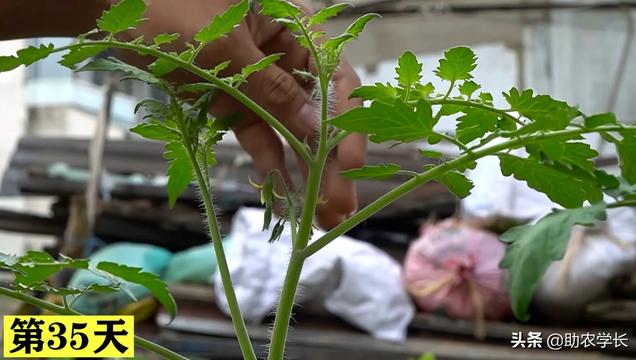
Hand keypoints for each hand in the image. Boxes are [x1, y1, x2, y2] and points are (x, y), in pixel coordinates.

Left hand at [126, 0, 365, 228]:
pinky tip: (285, 196)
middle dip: (330, 162)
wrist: (108, 8)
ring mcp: (258, 81)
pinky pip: (257, 135)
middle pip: (318, 112)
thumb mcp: (226, 52)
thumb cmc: (170, 8)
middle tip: (339, 207)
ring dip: (305, 172)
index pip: (336, 81)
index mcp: (294, 27)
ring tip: (321, 214)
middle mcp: (284, 55)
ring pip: (290, 130)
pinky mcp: (233, 101)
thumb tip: (321, 133)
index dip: (348, 126)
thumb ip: (274, 93)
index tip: (349, 168)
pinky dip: (268, 163)